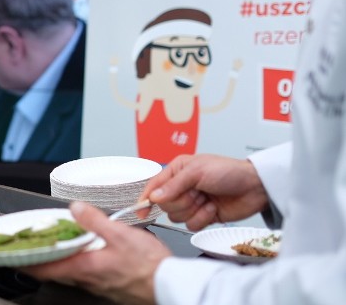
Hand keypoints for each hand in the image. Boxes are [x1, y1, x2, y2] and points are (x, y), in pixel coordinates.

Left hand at [19, 201, 169, 304]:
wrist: (171, 285)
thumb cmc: (149, 267)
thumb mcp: (120, 235)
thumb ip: (94, 221)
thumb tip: (75, 208)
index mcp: (84, 267)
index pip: (45, 267)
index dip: (26, 261)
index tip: (12, 254)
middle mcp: (87, 279)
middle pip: (54, 270)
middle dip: (40, 258)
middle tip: (29, 245)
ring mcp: (98, 284)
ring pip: (69, 271)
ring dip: (59, 259)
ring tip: (52, 244)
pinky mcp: (109, 285)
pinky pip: (85, 273)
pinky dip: (76, 261)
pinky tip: (83, 251)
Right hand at [142, 154, 267, 230]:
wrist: (256, 187)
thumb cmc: (229, 171)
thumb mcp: (197, 172)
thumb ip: (173, 185)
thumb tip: (154, 197)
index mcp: (177, 171)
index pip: (154, 187)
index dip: (146, 199)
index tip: (141, 211)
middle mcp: (182, 187)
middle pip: (166, 205)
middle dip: (182, 201)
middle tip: (197, 193)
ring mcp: (192, 202)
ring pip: (177, 217)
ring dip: (193, 210)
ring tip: (206, 199)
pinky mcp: (203, 216)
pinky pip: (191, 226)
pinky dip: (202, 218)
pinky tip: (213, 209)